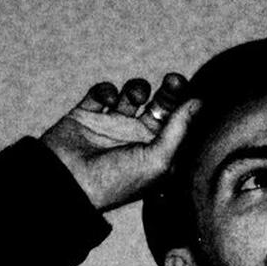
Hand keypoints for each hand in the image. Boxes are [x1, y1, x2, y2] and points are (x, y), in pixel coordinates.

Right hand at [40, 73, 198, 211]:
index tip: (188, 90)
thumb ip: (179, 130)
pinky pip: (102, 92)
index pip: (178, 122)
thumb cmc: (117, 181)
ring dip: (137, 88)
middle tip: (173, 81)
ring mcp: (111, 125)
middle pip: (160, 104)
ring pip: (132, 94)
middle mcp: (135, 137)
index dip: (185, 104)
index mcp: (155, 150)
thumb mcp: (157, 160)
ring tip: (135, 97)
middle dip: (169, 90)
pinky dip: (107, 90)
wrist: (67, 185)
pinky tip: (108, 100)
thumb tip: (199, 101)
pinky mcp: (86, 115)